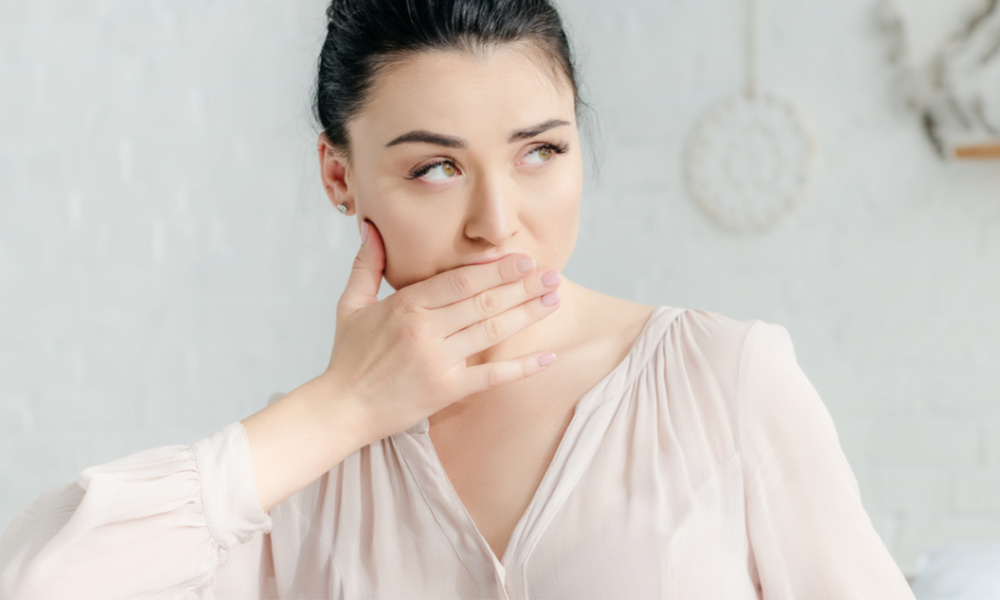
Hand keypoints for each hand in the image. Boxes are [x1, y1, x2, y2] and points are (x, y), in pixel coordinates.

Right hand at [320, 219, 561, 443]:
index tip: (522, 259)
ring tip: (555, 300)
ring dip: (528, 314)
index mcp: (405, 305)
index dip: (495, 269)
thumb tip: (370, 227)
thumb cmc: (347, 358)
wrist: (341, 409)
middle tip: (553, 275)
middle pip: (483, 302)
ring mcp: (438, 361)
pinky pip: (492, 376)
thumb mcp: (350, 306)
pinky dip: (522, 367)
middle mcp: (425, 330)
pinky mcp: (447, 390)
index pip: (459, 280)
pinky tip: (548, 357)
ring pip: (492, 332)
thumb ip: (366, 265)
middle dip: (523, 286)